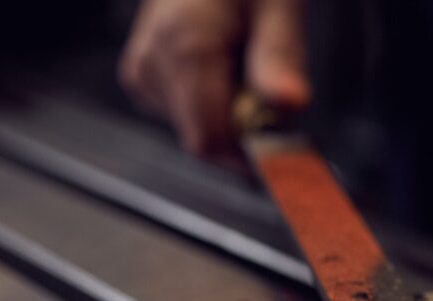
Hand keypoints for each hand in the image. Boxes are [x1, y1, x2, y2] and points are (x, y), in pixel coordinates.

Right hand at [119, 0, 308, 153]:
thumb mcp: (276, 3)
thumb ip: (279, 54)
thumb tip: (289, 102)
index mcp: (183, 46)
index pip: (210, 140)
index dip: (251, 153)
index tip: (288, 148)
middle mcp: (152, 64)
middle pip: (205, 138)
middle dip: (246, 132)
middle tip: (274, 94)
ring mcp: (142, 73)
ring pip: (197, 130)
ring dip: (233, 118)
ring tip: (247, 69)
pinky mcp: (142, 77)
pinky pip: (186, 115)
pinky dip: (215, 106)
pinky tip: (226, 70)